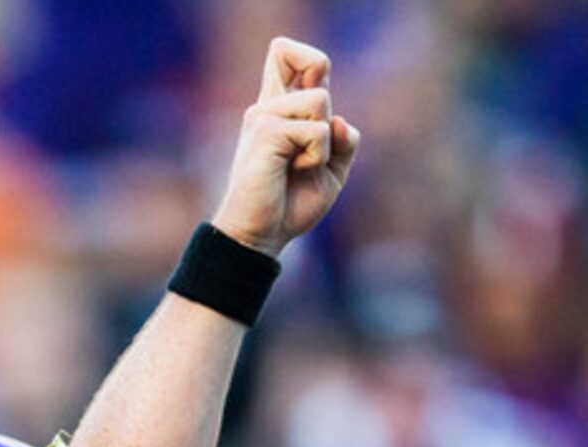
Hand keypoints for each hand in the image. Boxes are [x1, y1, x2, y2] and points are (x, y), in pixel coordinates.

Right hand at [210, 37, 358, 256]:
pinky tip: (292, 171)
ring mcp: (264, 116)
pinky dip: (316, 156)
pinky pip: (317, 130)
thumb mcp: (332, 169)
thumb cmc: (290, 204)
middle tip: (309, 147)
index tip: (311, 74)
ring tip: (298, 165)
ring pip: (321, 101)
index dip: (307, 55)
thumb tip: (336, 120)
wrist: (261, 235)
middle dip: (327, 100)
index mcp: (281, 111)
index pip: (286, 57)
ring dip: (324, 142)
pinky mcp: (266, 132)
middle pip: (314, 60)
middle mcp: (269, 107)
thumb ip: (343, 140)